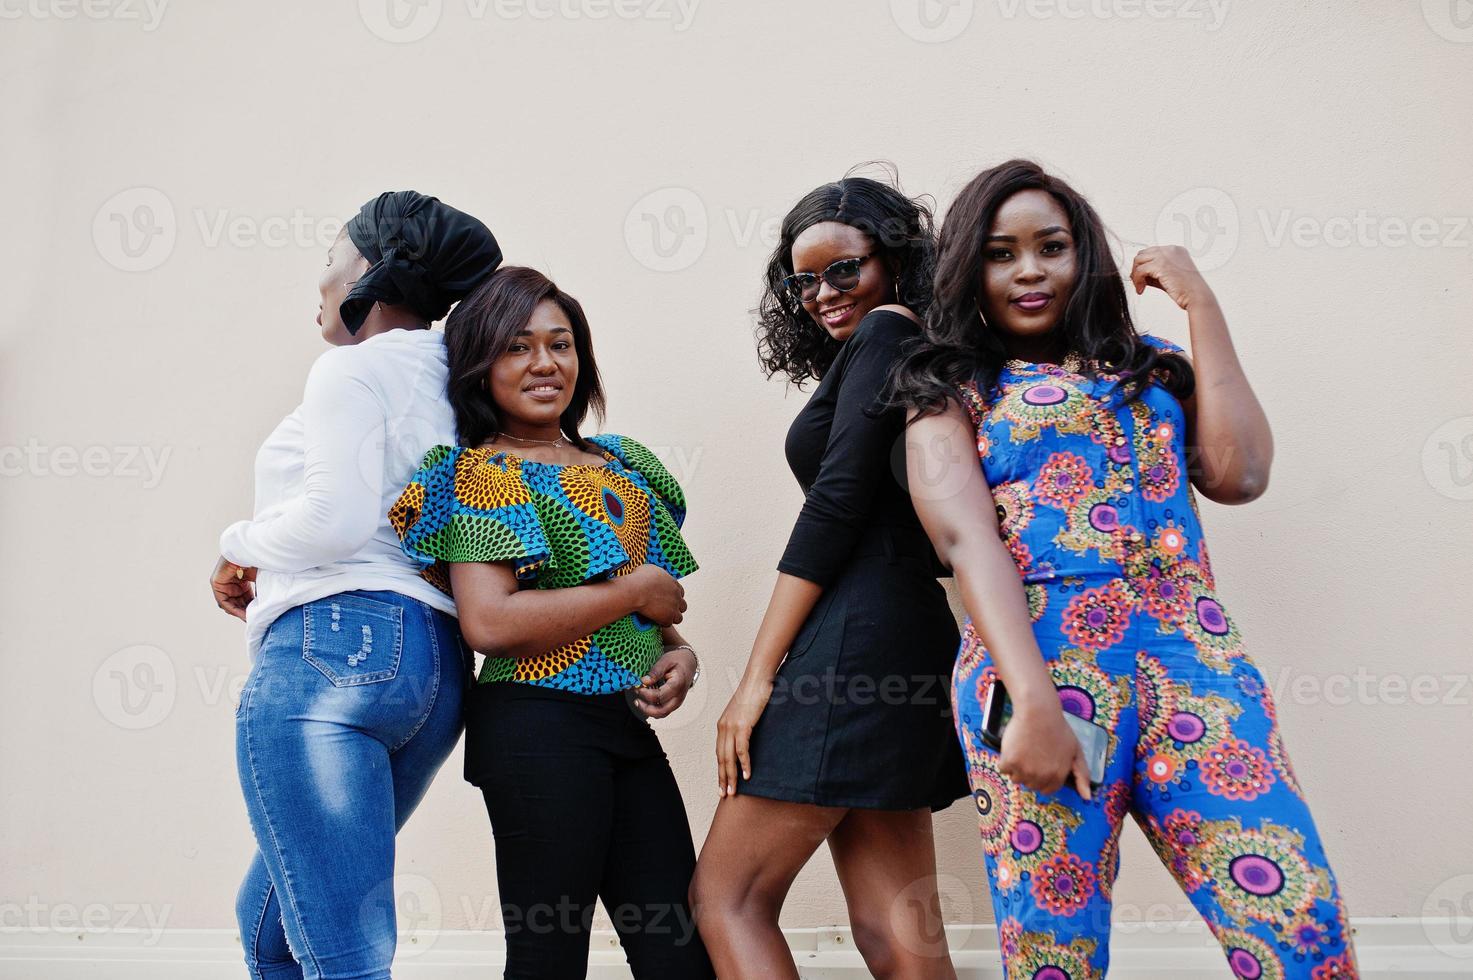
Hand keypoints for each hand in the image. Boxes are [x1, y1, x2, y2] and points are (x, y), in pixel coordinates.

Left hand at [211, 556, 256, 621]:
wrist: (249, 550)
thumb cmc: (258, 560)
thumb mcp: (261, 579)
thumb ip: (260, 591)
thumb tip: (266, 606)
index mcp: (242, 578)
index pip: (245, 596)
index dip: (252, 606)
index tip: (259, 614)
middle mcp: (231, 581)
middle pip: (237, 601)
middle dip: (245, 611)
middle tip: (254, 619)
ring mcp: (223, 582)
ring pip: (230, 603)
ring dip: (239, 611)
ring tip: (249, 619)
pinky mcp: (216, 583)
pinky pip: (223, 601)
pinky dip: (232, 608)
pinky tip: (242, 613)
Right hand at [626, 564, 685, 625]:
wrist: (636, 590)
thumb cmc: (639, 579)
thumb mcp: (649, 569)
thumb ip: (656, 574)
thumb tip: (652, 575)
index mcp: (673, 583)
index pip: (680, 592)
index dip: (673, 596)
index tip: (665, 599)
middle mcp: (676, 595)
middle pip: (683, 606)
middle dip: (675, 608)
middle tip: (664, 610)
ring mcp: (673, 607)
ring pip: (678, 617)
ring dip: (671, 618)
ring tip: (660, 618)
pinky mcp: (667, 617)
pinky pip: (668, 624)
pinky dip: (662, 623)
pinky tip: (654, 621)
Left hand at [632, 647, 697, 718]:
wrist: (689, 663)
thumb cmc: (678, 661)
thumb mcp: (666, 660)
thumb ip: (655, 671)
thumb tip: (644, 681)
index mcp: (677, 684)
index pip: (660, 696)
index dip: (646, 694)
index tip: (638, 686)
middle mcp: (679, 696)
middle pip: (661, 710)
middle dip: (646, 708)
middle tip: (636, 700)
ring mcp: (677, 702)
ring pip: (662, 714)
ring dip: (648, 711)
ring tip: (638, 702)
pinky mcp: (674, 704)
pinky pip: (663, 712)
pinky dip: (652, 710)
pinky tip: (645, 702)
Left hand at [715, 675, 772, 797]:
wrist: (757, 678)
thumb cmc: (754, 694)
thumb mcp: (745, 713)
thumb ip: (743, 726)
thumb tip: (748, 738)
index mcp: (723, 725)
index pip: (719, 753)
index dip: (720, 770)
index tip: (722, 784)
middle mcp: (723, 727)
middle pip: (721, 758)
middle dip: (722, 778)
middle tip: (724, 794)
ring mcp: (732, 726)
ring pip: (729, 757)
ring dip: (731, 776)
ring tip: (733, 791)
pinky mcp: (742, 725)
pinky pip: (742, 749)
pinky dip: (744, 764)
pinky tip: (746, 775)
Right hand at [998, 699, 1092, 799]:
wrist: (1038, 712)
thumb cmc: (1057, 729)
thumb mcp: (1076, 751)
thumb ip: (1082, 775)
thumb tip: (1087, 798)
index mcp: (1057, 776)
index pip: (1046, 790)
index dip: (1043, 778)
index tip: (1040, 766)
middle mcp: (1041, 776)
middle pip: (1030, 785)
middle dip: (1030, 773)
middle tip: (1032, 755)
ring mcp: (1024, 770)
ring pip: (1016, 779)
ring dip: (1017, 768)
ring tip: (1023, 750)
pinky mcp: (1009, 762)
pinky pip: (1004, 769)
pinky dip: (1006, 760)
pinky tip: (1013, 747)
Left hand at [1130, 245, 1213, 310]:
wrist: (1197, 296)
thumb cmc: (1186, 290)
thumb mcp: (1168, 277)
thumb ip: (1154, 272)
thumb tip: (1135, 274)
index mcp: (1175, 250)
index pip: (1151, 252)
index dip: (1143, 265)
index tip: (1141, 278)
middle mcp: (1170, 249)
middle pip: (1143, 254)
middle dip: (1137, 269)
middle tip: (1138, 283)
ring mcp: (1166, 255)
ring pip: (1139, 260)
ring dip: (1135, 275)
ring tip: (1140, 287)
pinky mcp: (1161, 265)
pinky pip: (1140, 270)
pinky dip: (1137, 281)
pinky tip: (1141, 290)